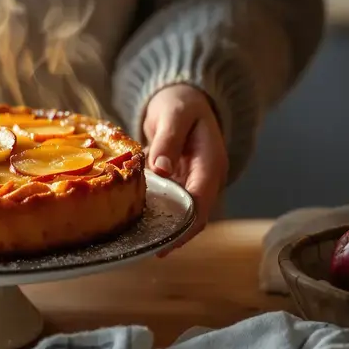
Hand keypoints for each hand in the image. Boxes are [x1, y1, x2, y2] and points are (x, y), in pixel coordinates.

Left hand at [142, 84, 227, 255]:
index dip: (186, 225)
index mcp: (211, 163)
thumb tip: (161, 169)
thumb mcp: (174, 115)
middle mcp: (207, 177)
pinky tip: (137, 222)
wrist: (184, 97)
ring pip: (184, 212)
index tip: (167, 242)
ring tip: (140, 243)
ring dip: (166, 226)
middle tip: (147, 250)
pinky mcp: (181, 181)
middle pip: (195, 215)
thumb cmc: (181, 103)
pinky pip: (172, 202)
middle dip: (175, 234)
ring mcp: (195, 181)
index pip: (202, 202)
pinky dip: (159, 212)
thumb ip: (168, 140)